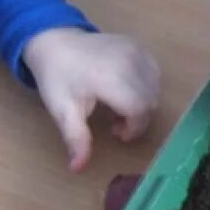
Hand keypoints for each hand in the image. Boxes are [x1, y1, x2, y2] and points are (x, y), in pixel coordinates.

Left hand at [22, 28, 160, 171]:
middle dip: (137, 118)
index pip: (140, 109)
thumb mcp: (63, 111)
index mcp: (110, 79)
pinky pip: (154, 73)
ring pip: (155, 88)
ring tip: (119, 106)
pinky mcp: (139, 45)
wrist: (54, 40)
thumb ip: (76, 139)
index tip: (116, 134)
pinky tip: (126, 89)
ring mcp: (137, 51)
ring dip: (143, 102)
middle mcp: (130, 62)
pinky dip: (146, 86)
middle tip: (115, 123)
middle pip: (150, 101)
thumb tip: (78, 169)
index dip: (133, 128)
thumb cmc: (57, 77)